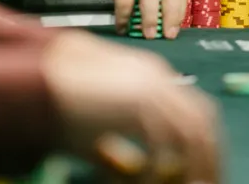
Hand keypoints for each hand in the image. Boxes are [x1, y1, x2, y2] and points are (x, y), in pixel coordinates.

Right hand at [42, 30, 221, 182]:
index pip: (195, 113)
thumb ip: (119, 148)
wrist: (41, 75)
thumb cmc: (64, 101)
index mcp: (154, 78)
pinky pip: (161, 143)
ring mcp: (150, 87)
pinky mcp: (136, 101)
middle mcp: (159, 79)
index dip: (203, 146)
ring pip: (189, 134)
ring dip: (191, 167)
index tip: (202, 173)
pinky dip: (157, 169)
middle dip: (207, 158)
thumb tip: (134, 169)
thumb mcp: (98, 129)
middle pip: (201, 122)